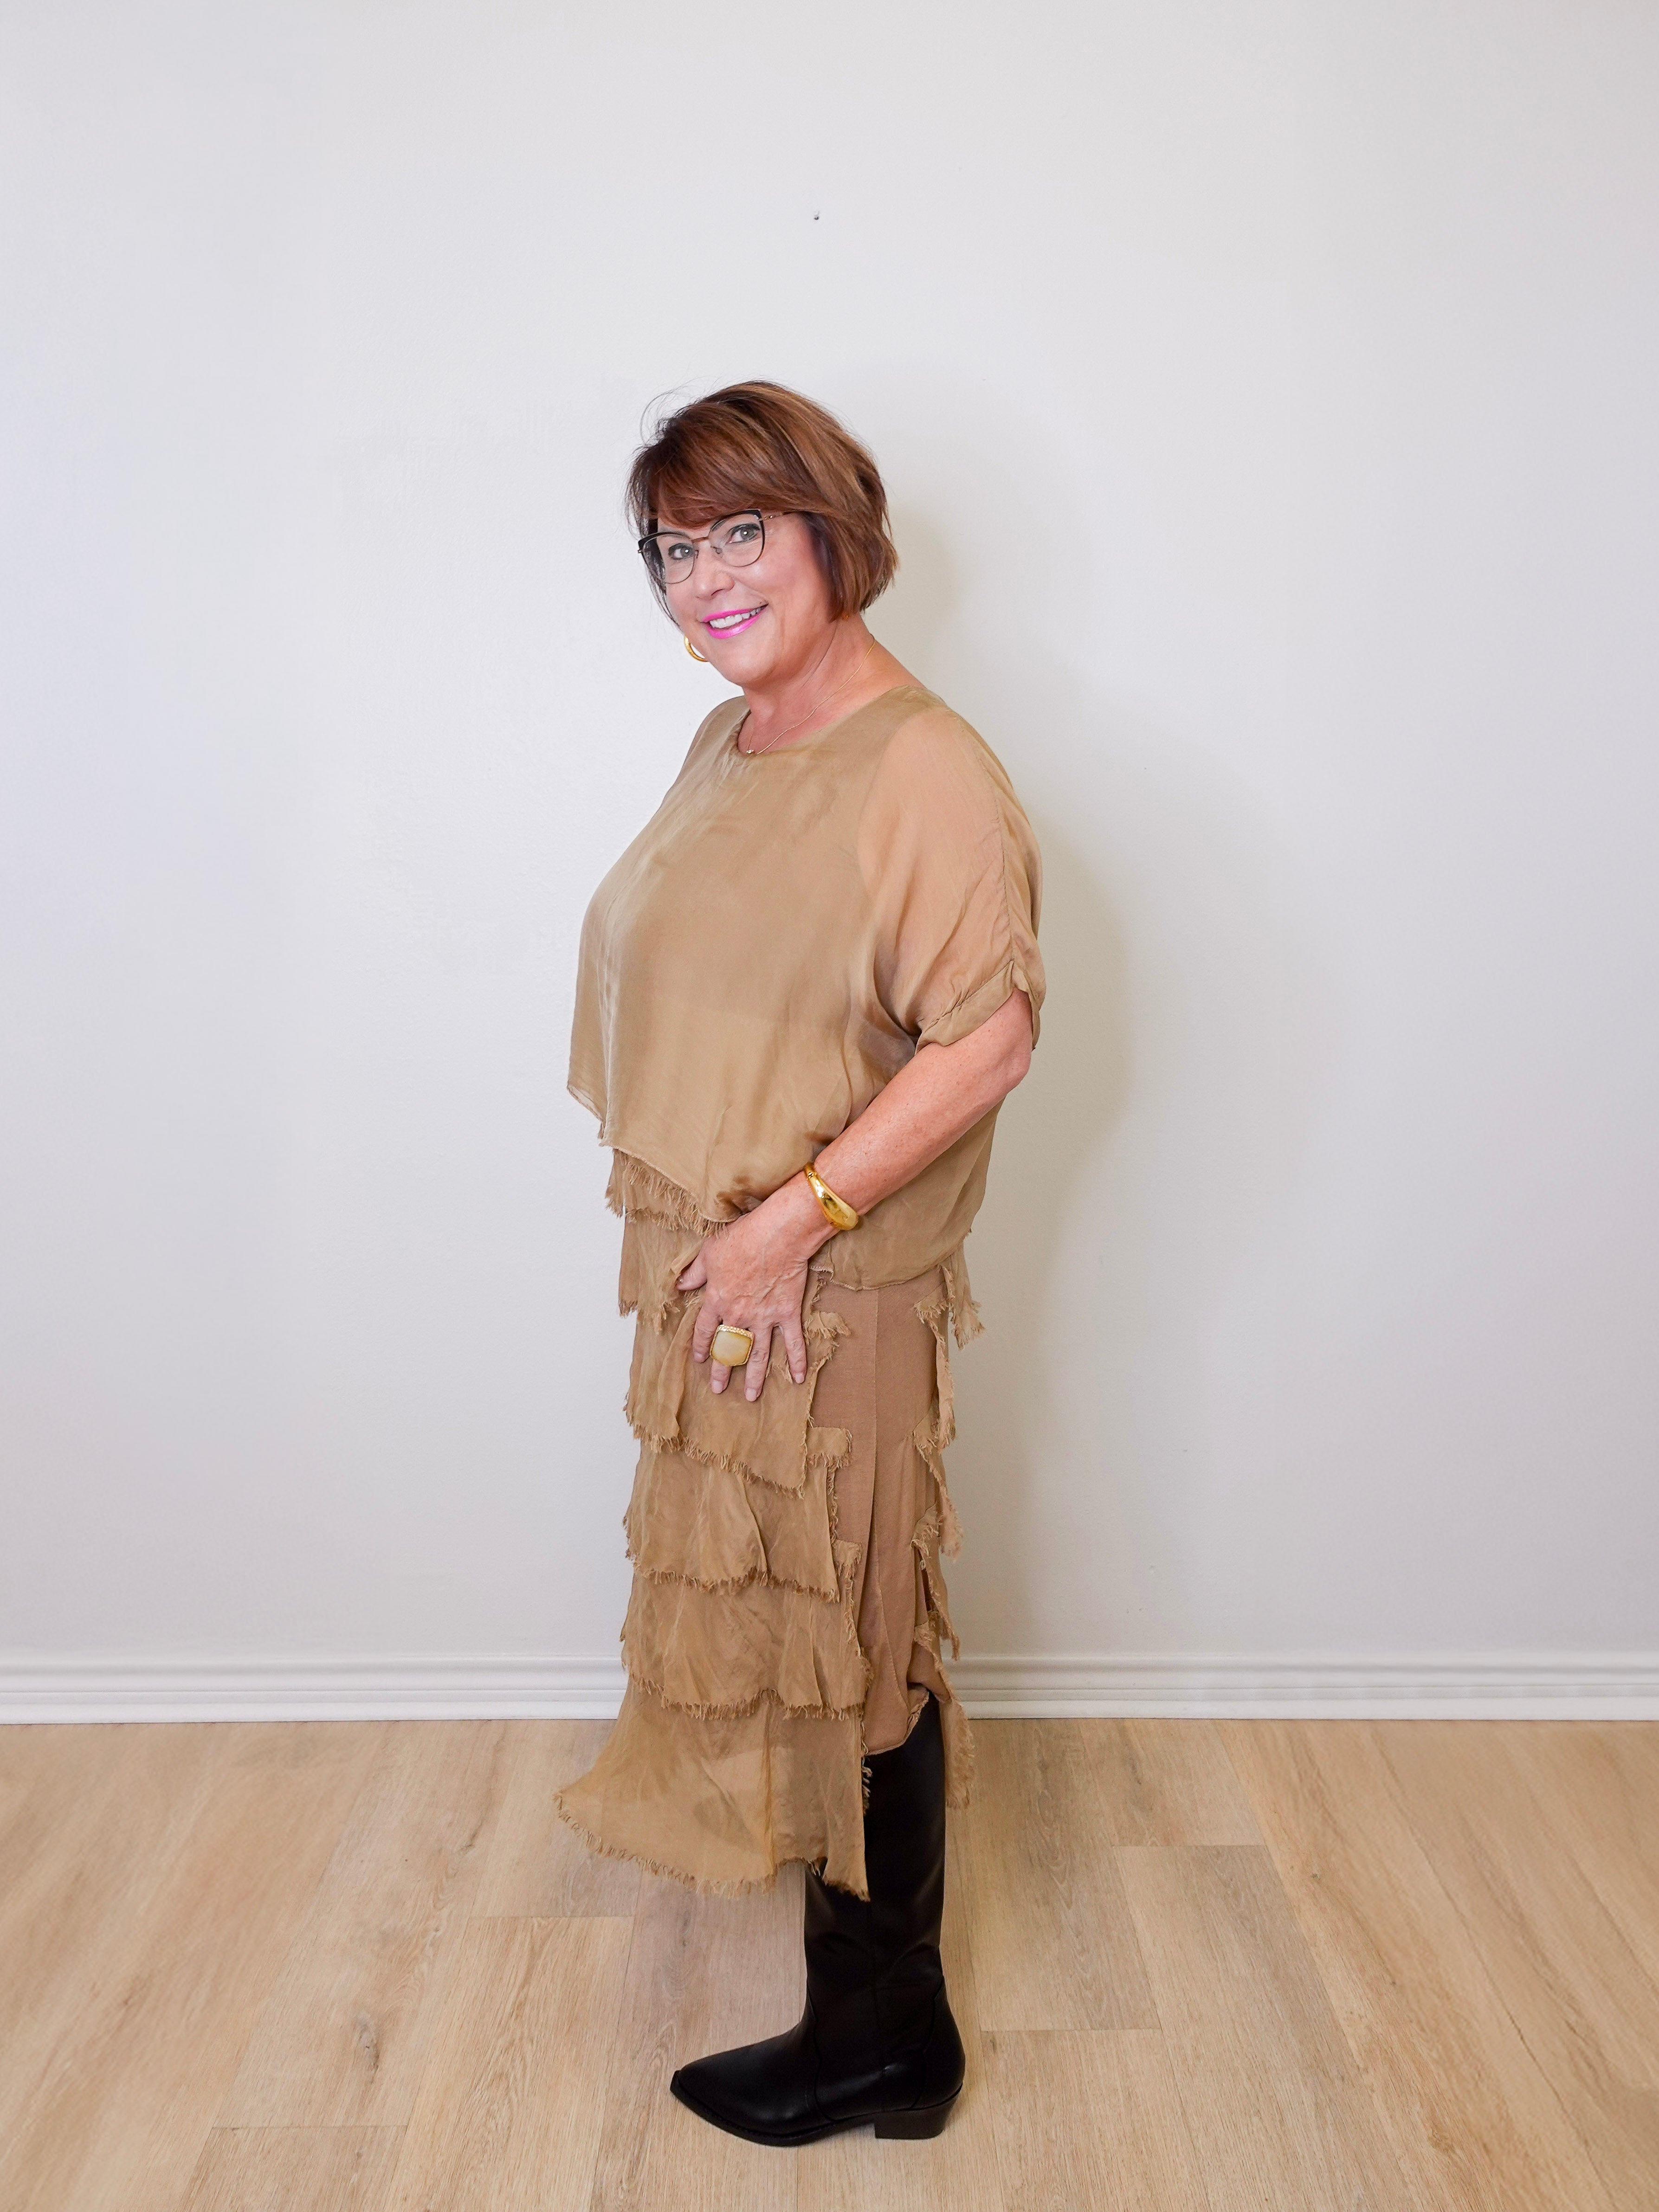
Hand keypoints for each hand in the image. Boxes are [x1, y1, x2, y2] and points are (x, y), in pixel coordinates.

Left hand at [677, 1180, 827, 1399]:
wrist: (777, 1235)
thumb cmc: (742, 1238)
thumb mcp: (709, 1252)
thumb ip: (694, 1273)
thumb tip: (679, 1286)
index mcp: (716, 1300)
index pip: (704, 1331)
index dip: (701, 1346)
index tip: (700, 1358)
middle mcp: (738, 1315)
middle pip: (728, 1349)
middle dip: (722, 1370)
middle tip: (718, 1388)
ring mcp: (764, 1317)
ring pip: (758, 1354)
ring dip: (754, 1377)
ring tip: (750, 1396)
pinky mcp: (787, 1313)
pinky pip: (792, 1342)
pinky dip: (796, 1360)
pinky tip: (797, 1378)